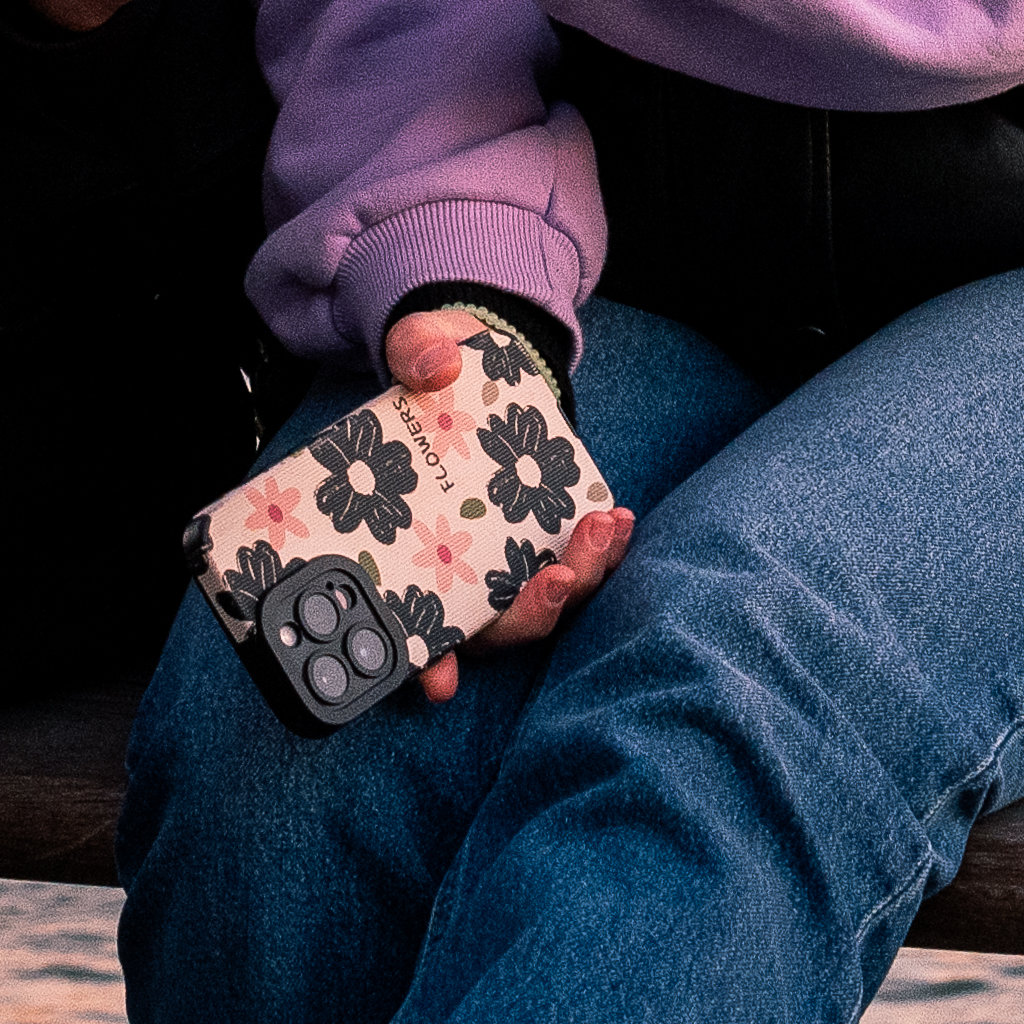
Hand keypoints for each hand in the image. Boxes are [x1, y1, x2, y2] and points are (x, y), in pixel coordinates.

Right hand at [391, 302, 631, 703]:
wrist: (472, 356)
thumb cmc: (431, 366)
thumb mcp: (418, 344)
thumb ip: (416, 350)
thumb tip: (435, 366)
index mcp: (408, 541)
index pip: (410, 617)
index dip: (423, 658)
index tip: (437, 679)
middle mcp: (458, 563)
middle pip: (491, 626)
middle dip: (527, 614)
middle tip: (553, 579)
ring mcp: (506, 554)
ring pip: (542, 600)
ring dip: (576, 580)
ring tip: (602, 529)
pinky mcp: (546, 532)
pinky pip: (576, 559)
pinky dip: (600, 550)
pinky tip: (616, 517)